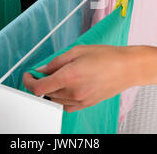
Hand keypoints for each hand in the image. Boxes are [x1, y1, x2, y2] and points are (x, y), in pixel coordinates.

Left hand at [23, 45, 153, 112]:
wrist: (128, 68)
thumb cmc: (107, 56)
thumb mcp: (78, 51)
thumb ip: (57, 61)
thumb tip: (43, 69)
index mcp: (69, 76)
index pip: (39, 87)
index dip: (28, 81)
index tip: (28, 75)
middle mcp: (73, 91)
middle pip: (46, 93)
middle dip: (41, 83)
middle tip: (44, 71)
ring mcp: (81, 100)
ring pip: (55, 100)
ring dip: (51, 90)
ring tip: (59, 77)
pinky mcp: (87, 104)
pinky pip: (66, 106)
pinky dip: (61, 98)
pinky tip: (66, 87)